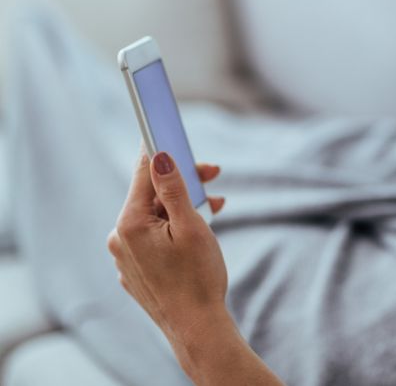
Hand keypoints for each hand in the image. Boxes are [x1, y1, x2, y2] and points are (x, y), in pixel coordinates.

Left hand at [107, 149, 227, 351]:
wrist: (196, 327)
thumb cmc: (198, 277)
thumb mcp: (192, 225)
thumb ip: (174, 188)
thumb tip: (159, 156)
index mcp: (130, 224)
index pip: (143, 173)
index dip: (160, 150)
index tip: (168, 129)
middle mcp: (120, 238)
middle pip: (151, 194)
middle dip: (183, 182)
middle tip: (215, 174)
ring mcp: (126, 256)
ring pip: (154, 216)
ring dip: (183, 205)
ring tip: (214, 206)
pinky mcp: (136, 269)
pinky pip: (154, 236)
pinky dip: (176, 226)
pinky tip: (199, 229)